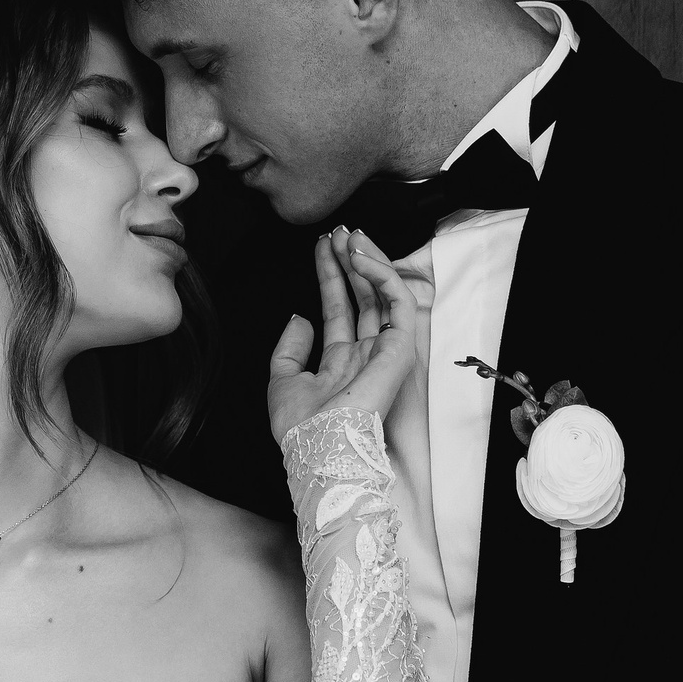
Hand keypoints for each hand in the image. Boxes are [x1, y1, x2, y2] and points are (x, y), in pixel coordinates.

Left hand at [268, 226, 420, 443]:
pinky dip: (382, 275)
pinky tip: (360, 257)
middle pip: (362, 297)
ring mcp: (384, 351)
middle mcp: (366, 354)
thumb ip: (290, 349)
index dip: (331, 277)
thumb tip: (300, 318)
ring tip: (348, 235)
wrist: (317, 449)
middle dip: (350, 262)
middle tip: (338, 232)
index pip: (339, 309)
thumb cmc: (300, 427)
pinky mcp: (399, 348)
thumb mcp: (283, 380)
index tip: (322, 247)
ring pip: (382, 294)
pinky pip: (398, 302)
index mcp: (342, 363)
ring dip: (367, 261)